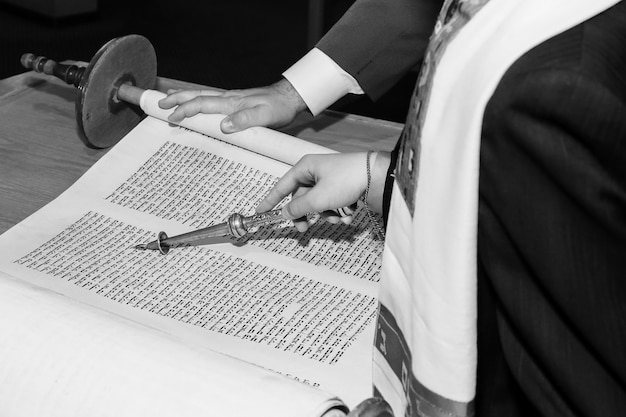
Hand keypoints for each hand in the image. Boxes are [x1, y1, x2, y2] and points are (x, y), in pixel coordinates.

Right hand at [158, 78, 307, 132]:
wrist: (289, 98)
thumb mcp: (265, 117)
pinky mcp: (235, 103)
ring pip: (202, 96)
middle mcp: (228, 99)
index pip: (203, 104)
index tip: (172, 117)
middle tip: (159, 103)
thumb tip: (224, 126)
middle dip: (176, 99)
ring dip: (184, 97)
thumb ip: (245, 121)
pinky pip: (210, 100)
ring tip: (168, 98)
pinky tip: (195, 103)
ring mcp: (230, 100)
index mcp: (231, 103)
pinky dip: (197, 100)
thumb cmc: (278, 108)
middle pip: (197, 96)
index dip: (186, 110)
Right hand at [257, 152, 389, 231]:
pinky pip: (334, 204)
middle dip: (306, 215)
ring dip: (327, 215)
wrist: (379, 177)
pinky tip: (349, 213)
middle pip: (302, 199)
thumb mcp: (318, 198)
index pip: (282, 186)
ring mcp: (331, 181)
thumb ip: (298, 208)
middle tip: (304, 229)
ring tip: (338, 217)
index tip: (260, 212)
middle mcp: (316, 172)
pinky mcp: (345, 188)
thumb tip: (285, 213)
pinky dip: (340, 211)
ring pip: (319, 204)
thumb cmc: (346, 180)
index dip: (271, 200)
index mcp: (306, 167)